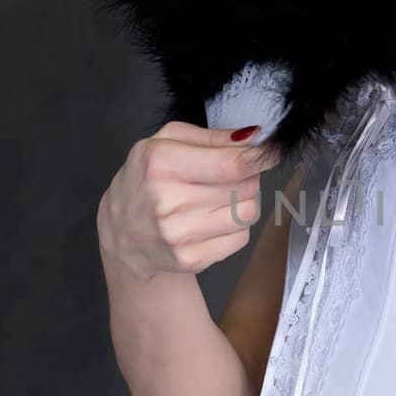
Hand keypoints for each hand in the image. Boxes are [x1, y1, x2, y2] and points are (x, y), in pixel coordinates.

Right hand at [97, 120, 282, 280]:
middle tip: (226, 177)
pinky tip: (210, 222)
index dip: (260, 157)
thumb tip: (255, 137)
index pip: (231, 164)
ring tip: (217, 199)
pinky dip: (234, 227)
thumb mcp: (166, 142)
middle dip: (247, 178)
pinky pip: (241, 238)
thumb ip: (211, 137)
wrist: (123, 233)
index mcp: (160, 163)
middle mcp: (167, 200)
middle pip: (246, 187)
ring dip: (243, 202)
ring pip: (248, 213)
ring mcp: (179, 234)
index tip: (273, 152)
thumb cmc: (148, 179)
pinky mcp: (191, 259)